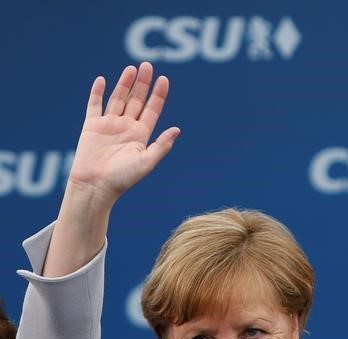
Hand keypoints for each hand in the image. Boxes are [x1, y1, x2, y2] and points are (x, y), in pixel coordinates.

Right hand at [68, 61, 179, 208]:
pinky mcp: (92, 126)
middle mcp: (126, 127)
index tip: (164, 79)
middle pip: (137, 100)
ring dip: (125, 84)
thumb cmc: (123, 178)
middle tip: (148, 65)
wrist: (96, 186)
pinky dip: (98, 93)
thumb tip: (177, 129)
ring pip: (118, 99)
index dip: (158, 94)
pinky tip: (103, 80)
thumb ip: (161, 145)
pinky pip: (95, 105)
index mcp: (141, 135)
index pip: (152, 110)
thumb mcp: (147, 162)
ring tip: (132, 68)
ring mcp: (109, 125)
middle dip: (143, 84)